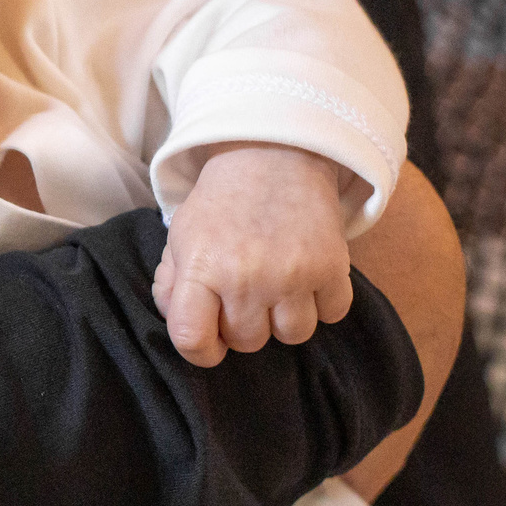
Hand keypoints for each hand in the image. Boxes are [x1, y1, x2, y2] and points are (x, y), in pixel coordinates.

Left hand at [152, 143, 353, 365]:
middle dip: (244, 324)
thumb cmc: (222, 203)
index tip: (209, 340)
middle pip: (247, 342)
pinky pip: (332, 314)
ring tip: (278, 286)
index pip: (192, 340)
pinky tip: (308, 278)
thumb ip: (173, 286)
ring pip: (292, 336)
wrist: (273, 154)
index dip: (199, 351)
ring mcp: (293, 274)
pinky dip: (323, 302)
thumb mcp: (182, 237)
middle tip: (245, 291)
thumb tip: (183, 327)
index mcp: (202, 267)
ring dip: (285, 318)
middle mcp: (247, 277)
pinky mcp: (332, 266)